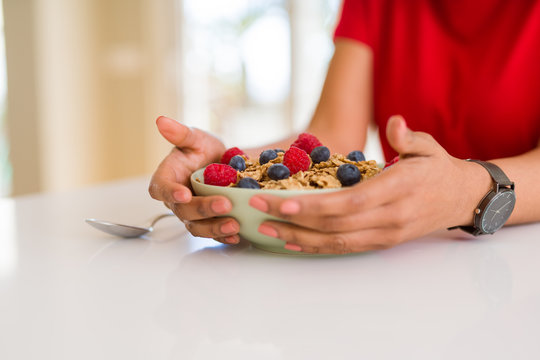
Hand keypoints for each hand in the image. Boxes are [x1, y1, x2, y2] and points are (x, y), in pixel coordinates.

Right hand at [148, 116, 241, 244]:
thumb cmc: (204, 150)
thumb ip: (181, 134)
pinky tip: (238, 235)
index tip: (184, 194)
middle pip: (183, 211)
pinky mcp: (209, 222)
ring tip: (234, 225)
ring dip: (214, 228)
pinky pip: (213, 233)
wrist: (226, 163)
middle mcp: (177, 199)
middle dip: (203, 210)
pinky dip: (224, 236)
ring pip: (197, 227)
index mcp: (168, 178)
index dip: (170, 193)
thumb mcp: (196, 138)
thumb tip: (161, 121)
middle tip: (224, 204)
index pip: (160, 188)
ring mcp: (193, 214)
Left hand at [248, 115, 490, 253]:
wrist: (463, 199)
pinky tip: (293, 242)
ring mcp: (385, 234)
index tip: (281, 203)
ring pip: (335, 242)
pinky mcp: (381, 242)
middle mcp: (389, 218)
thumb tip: (393, 122)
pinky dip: (316, 247)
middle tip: (258, 212)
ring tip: (266, 230)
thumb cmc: (440, 169)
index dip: (314, 206)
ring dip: (298, 238)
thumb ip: (408, 137)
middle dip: (293, 221)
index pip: (350, 203)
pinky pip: (345, 248)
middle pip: (334, 226)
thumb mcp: (428, 147)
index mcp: (398, 190)